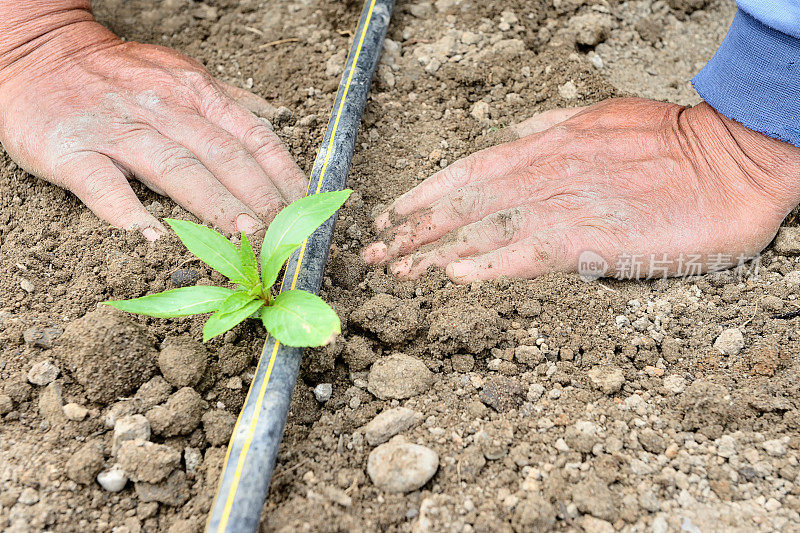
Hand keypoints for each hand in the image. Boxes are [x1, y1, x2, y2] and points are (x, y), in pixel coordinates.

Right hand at [0, 18, 306, 239]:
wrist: (39, 54)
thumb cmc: (118, 74)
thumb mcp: (182, 75)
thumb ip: (230, 102)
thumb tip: (278, 117)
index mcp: (197, 95)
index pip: (254, 137)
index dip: (284, 176)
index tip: (307, 210)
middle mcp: (164, 109)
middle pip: (223, 156)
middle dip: (259, 196)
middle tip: (285, 234)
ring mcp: (118, 129)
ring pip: (175, 168)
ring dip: (213, 203)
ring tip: (244, 235)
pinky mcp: (72, 150)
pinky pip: (102, 183)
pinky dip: (126, 210)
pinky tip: (151, 236)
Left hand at [363, 98, 799, 281]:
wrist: (729, 159)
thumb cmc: (666, 140)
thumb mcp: (594, 119)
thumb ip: (545, 132)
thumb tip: (507, 142)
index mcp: (539, 146)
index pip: (461, 173)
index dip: (420, 197)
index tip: (388, 218)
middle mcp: (539, 174)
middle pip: (459, 204)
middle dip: (410, 231)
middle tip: (372, 254)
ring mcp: (561, 206)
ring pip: (480, 230)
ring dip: (432, 253)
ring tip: (395, 271)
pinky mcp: (590, 239)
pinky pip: (526, 254)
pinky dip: (487, 263)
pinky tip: (453, 275)